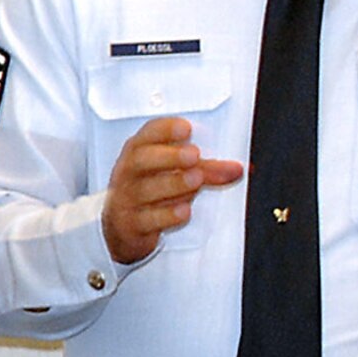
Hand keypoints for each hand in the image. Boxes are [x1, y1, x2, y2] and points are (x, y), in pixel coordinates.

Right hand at [102, 117, 243, 263]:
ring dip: (174, 183)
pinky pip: (147, 220)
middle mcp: (129, 174)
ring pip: (146, 190)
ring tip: (196, 180)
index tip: (186, 128)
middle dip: (169, 156)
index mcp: (138, 152)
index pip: (146, 135)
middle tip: (194, 155)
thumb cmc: (149, 192)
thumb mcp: (173, 175)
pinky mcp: (132, 226)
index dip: (165, 129)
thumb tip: (237, 169)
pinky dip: (167, 215)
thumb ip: (206, 169)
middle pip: (142, 160)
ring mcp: (128, 199)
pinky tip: (184, 211)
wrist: (121, 228)